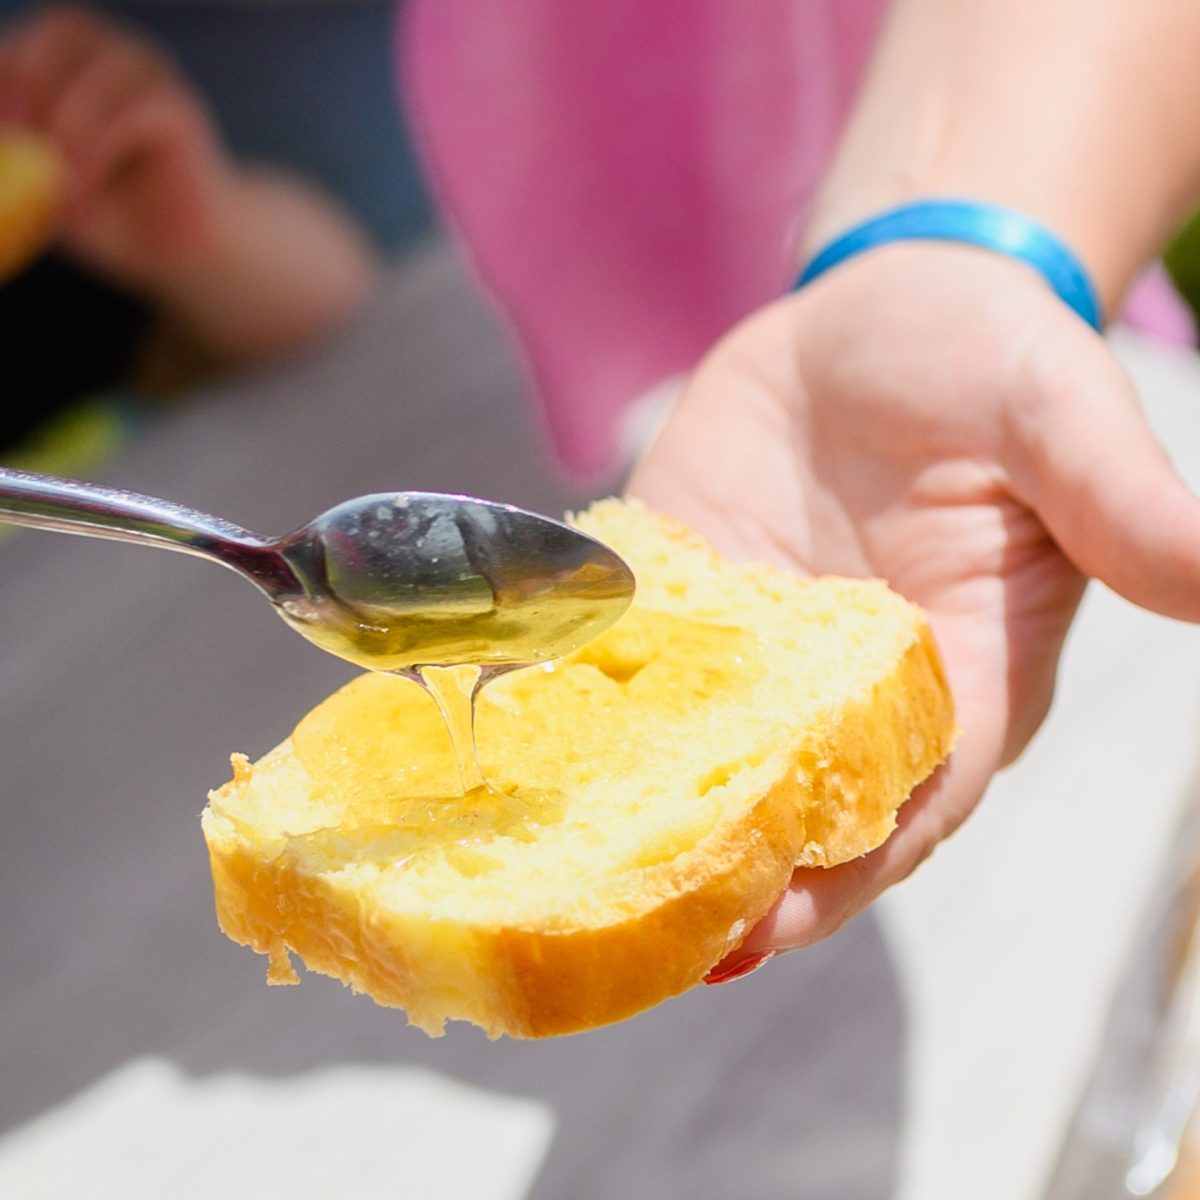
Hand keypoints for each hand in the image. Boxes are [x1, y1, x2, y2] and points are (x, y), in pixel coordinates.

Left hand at [0, 6, 231, 286]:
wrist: (182, 252)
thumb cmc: (113, 218)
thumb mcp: (44, 188)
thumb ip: (16, 158)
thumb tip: (0, 135)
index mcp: (72, 67)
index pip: (23, 41)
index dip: (5, 70)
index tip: (1, 123)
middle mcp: (113, 59)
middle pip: (63, 27)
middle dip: (32, 76)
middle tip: (19, 133)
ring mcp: (152, 81)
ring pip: (100, 67)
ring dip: (68, 122)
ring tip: (61, 182)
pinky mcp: (180, 112)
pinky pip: (134, 110)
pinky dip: (98, 147)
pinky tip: (86, 187)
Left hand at [628, 242, 1199, 963]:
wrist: (884, 305)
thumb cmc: (991, 357)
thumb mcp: (1060, 413)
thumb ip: (1120, 501)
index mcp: (959, 678)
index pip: (906, 808)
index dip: (841, 876)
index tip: (763, 928)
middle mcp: (852, 692)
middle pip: (791, 817)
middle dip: (722, 880)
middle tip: (636, 939)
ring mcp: (757, 652)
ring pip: (701, 764)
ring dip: (642, 823)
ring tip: (558, 880)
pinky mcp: (687, 596)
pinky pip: (636, 671)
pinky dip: (591, 714)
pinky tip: (528, 748)